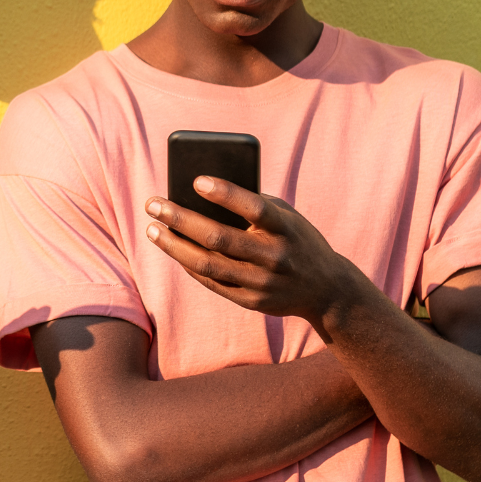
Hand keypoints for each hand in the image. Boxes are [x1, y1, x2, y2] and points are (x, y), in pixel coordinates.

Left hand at [145, 177, 363, 330]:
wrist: (327, 290)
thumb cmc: (296, 240)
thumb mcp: (287, 218)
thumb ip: (254, 205)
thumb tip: (200, 194)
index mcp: (287, 228)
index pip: (255, 207)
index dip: (226, 194)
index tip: (196, 180)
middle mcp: (275, 256)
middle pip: (220, 237)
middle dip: (181, 219)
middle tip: (153, 204)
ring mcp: (262, 282)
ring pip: (208, 264)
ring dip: (174, 245)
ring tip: (153, 229)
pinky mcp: (252, 302)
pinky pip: (212, 282)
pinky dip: (188, 264)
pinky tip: (172, 248)